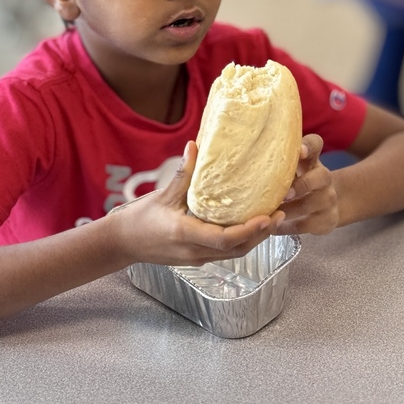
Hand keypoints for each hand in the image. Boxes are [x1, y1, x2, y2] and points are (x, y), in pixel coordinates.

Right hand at [111, 141, 283, 266]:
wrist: (122, 244)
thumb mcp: (162, 195)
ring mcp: (197, 259)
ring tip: (272, 219)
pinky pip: (225, 253)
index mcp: (187, 235)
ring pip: (234, 254)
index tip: (268, 216)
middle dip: (262, 234)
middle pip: (238, 250)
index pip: (226, 239)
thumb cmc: (140, 220)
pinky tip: (250, 226)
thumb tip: (196, 145)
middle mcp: (196, 252)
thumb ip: (184, 173)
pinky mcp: (197, 259)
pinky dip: (242, 241)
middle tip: (280, 214)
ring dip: (255, 239)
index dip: (250, 230)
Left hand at [277, 134, 338, 235]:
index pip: (315, 144)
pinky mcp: (327, 220)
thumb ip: (276, 162)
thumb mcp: (291, 170)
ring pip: (311, 204)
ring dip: (289, 210)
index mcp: (311, 160)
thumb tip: (245, 154)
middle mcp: (324, 177)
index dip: (309, 146)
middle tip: (283, 194)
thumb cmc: (298, 182)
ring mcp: (328, 199)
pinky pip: (306, 225)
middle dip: (302, 185)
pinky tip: (272, 228)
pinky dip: (287, 227)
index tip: (300, 151)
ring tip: (269, 214)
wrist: (325, 205)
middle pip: (321, 176)